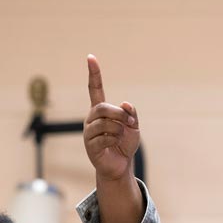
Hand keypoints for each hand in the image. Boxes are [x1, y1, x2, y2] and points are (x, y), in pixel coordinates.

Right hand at [84, 54, 139, 181]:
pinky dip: (114, 141)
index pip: (94, 89)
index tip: (90, 57)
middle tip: (131, 123)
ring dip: (119, 130)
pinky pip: (104, 138)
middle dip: (120, 115)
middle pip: (103, 108)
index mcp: (100, 111)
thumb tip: (125, 104)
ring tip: (121, 137)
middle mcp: (91, 119)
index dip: (94, 74)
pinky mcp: (90, 146)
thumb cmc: (125, 143)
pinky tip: (113, 146)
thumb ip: (131, 113)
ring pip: (105, 124)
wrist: (121, 165)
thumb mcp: (133, 126)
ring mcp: (89, 132)